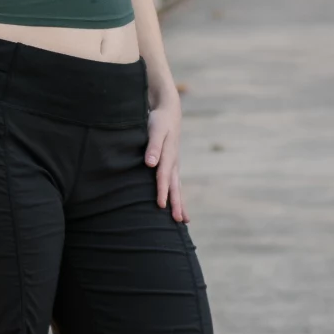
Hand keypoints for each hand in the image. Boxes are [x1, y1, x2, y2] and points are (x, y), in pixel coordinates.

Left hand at [145, 91, 188, 222]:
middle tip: (180, 221)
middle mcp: (174, 163)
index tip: (161, 205)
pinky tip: (177, 205)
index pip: (163, 177)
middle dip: (177, 204)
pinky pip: (175, 184)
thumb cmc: (159, 120)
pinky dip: (177, 195)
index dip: (162, 191)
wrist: (169, 112)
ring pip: (177, 187)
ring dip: (179, 203)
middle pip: (175, 186)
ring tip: (183, 220)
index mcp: (169, 156)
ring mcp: (175, 165)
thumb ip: (152, 146)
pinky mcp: (172, 165)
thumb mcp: (154, 130)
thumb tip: (150, 163)